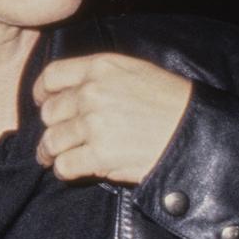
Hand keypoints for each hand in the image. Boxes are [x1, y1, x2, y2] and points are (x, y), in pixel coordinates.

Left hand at [31, 54, 194, 185]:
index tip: (43, 104)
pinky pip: (64, 164)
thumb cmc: (173, 103)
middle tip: (56, 138)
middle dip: (51, 127)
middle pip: (50, 112)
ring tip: (55, 158)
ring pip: (51, 140)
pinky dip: (63, 171)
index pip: (51, 76)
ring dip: (51, 152)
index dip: (42, 93)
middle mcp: (92, 92)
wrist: (197, 131)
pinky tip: (71, 171)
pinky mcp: (99, 154)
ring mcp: (94, 123)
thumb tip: (72, 95)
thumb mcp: (137, 72)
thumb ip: (102, 78)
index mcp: (101, 67)